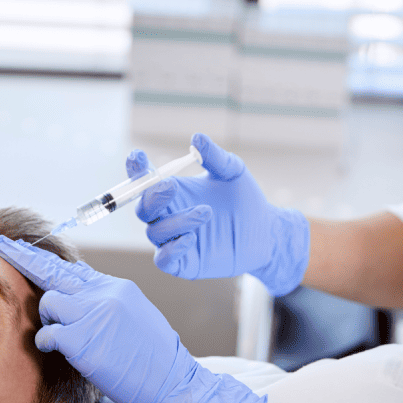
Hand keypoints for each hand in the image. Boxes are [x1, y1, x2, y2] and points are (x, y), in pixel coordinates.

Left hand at [0, 235, 266, 402]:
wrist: (174, 383)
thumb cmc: (156, 358)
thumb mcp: (135, 316)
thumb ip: (107, 302)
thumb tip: (82, 297)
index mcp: (117, 288)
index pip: (75, 268)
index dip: (46, 258)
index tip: (24, 249)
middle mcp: (104, 294)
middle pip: (53, 271)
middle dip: (22, 256)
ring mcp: (93, 315)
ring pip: (49, 301)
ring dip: (48, 319)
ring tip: (64, 337)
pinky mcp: (82, 340)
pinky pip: (48, 333)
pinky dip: (47, 341)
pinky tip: (57, 348)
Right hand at [126, 133, 309, 295]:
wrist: (266, 231)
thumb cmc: (244, 198)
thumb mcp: (232, 172)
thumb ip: (214, 157)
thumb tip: (197, 138)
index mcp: (172, 192)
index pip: (144, 180)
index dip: (136, 170)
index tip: (138, 157)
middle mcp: (167, 216)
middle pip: (142, 208)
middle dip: (151, 196)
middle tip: (171, 186)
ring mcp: (173, 240)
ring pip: (155, 232)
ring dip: (177, 221)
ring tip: (207, 212)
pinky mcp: (184, 263)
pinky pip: (164, 259)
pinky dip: (173, 249)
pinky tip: (192, 238)